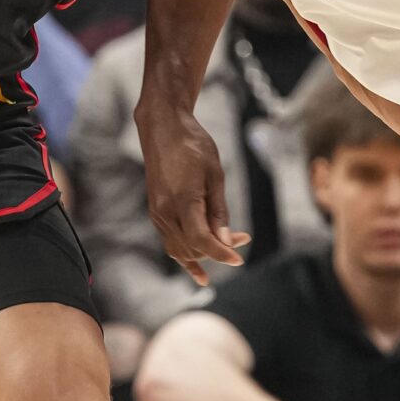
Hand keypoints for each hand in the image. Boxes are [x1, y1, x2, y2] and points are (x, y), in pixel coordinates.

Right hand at [141, 107, 249, 284]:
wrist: (163, 128)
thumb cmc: (192, 145)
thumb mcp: (215, 174)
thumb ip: (219, 211)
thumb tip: (226, 240)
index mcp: (182, 200)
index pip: (201, 240)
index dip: (221, 253)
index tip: (238, 260)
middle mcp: (165, 212)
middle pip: (193, 248)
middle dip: (218, 250)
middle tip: (243, 237)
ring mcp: (157, 213)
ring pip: (180, 250)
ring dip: (204, 254)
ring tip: (228, 247)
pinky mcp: (156, 211)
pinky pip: (170, 242)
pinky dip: (185, 255)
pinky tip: (199, 272)